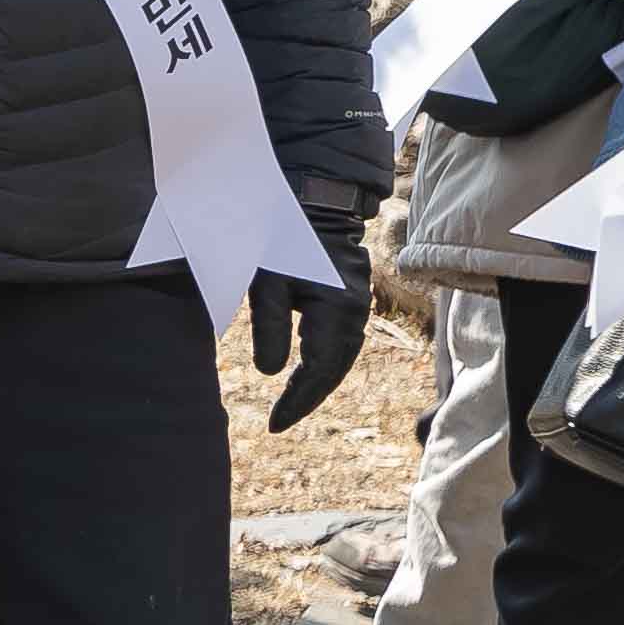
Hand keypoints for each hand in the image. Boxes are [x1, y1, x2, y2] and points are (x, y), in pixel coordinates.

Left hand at [250, 199, 373, 433]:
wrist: (312, 201)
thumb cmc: (281, 239)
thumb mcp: (266, 283)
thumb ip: (269, 329)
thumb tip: (272, 374)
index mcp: (337, 311)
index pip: (320, 370)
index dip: (298, 400)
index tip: (275, 423)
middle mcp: (355, 312)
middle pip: (335, 369)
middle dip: (308, 397)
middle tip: (280, 421)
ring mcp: (356, 305)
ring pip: (340, 356)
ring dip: (317, 382)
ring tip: (290, 405)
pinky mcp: (348, 298)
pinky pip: (340, 341)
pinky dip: (323, 361)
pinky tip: (305, 373)